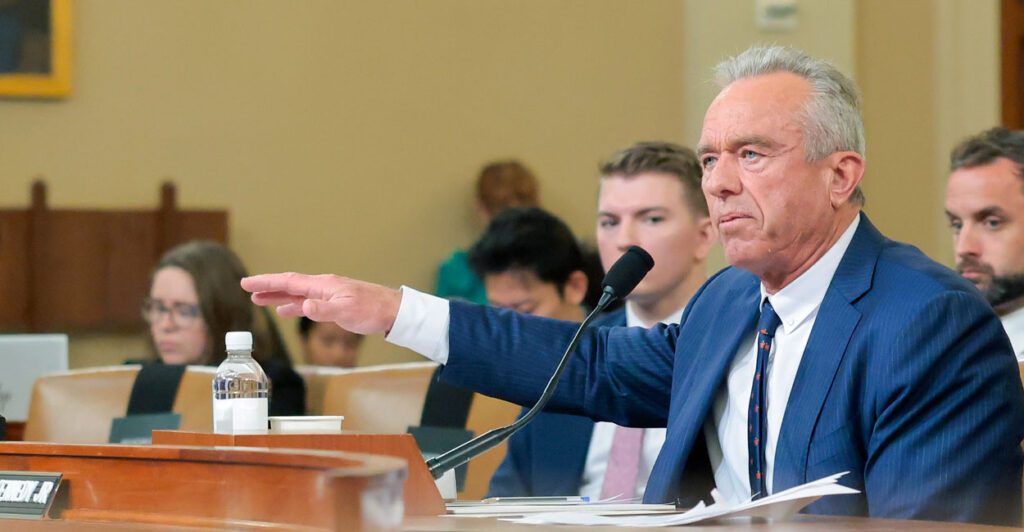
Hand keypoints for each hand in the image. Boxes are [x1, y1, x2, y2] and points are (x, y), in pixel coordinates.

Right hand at [241, 273, 401, 334]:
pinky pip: (307, 303)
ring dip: (278, 296)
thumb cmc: (372, 309)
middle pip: (289, 285)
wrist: (392, 311)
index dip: (267, 282)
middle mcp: (323, 287)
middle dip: (267, 287)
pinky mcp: (333, 304)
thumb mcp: (346, 312)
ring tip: (259, 300)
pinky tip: (285, 311)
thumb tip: (302, 306)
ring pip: (296, 294)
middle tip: (247, 289)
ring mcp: (328, 295)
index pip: (289, 281)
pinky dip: (294, 306)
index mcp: (323, 285)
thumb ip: (322, 310)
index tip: (248, 283)